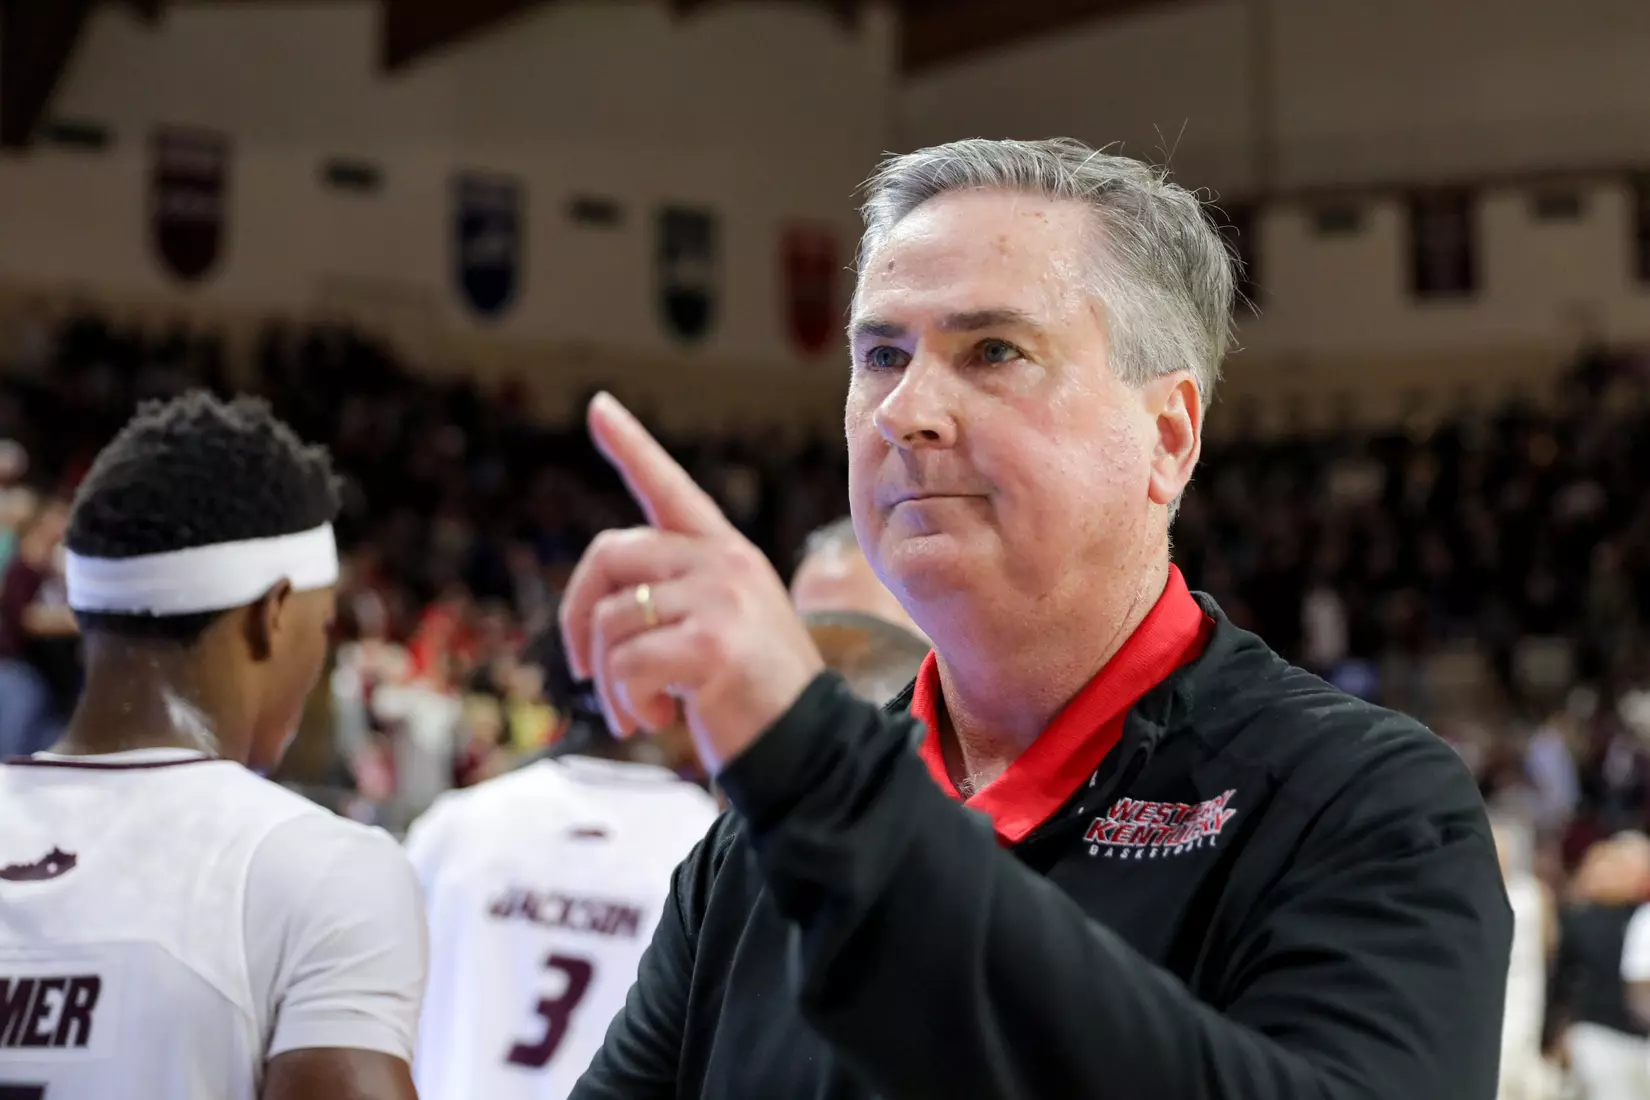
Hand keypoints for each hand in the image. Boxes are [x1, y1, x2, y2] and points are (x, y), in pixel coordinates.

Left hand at [559, 394, 824, 774]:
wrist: (810, 748)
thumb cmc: (757, 696)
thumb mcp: (724, 626)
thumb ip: (677, 595)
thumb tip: (599, 607)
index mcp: (727, 553)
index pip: (670, 486)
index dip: (630, 445)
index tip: (598, 406)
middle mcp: (725, 562)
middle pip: (610, 554)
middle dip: (578, 616)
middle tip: (583, 670)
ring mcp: (721, 598)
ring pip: (612, 621)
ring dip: (610, 682)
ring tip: (643, 711)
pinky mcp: (712, 644)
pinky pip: (627, 664)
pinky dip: (627, 702)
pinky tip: (659, 719)